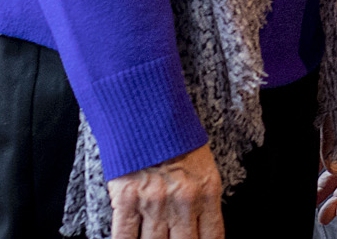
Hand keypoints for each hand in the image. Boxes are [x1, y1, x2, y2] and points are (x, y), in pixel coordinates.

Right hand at [108, 142, 222, 238]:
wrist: (146, 109)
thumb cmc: (173, 135)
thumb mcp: (202, 165)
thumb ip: (201, 198)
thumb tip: (201, 228)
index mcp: (207, 191)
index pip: (212, 237)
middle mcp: (183, 201)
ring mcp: (154, 203)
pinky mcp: (127, 200)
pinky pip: (125, 237)